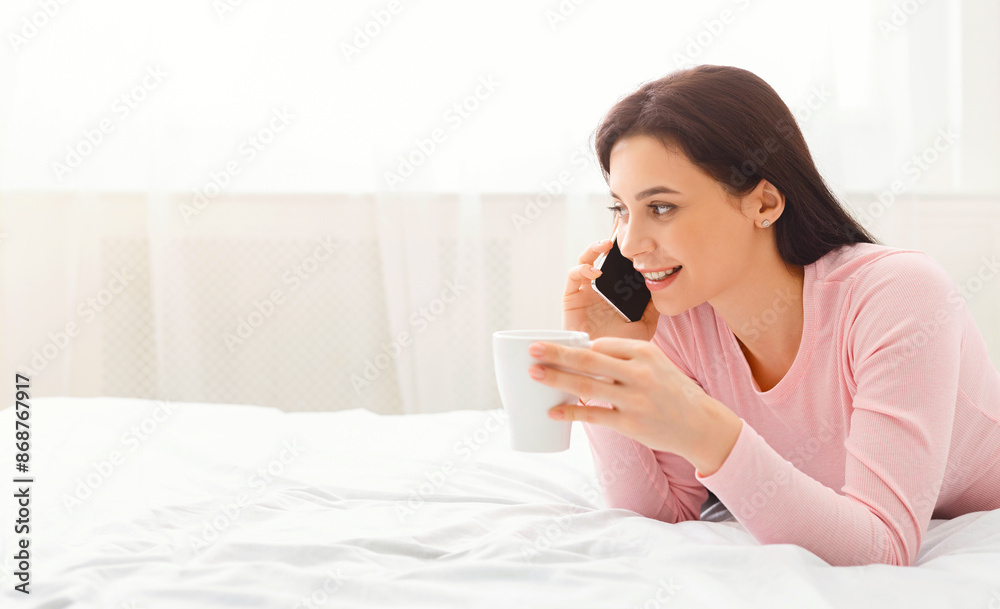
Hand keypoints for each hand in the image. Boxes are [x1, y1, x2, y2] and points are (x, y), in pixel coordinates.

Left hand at [527, 336, 741, 472]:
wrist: (701, 424)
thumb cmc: (671, 391)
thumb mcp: (655, 364)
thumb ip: (624, 358)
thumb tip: (584, 354)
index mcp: (644, 351)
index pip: (600, 344)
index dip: (573, 346)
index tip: (552, 346)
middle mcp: (638, 372)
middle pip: (588, 359)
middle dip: (556, 352)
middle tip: (532, 348)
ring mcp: (634, 399)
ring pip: (586, 385)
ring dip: (556, 378)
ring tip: (533, 373)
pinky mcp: (630, 423)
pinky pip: (593, 415)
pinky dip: (570, 412)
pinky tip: (552, 410)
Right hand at [562, 217, 659, 342]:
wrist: (603, 369)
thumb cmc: (621, 348)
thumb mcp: (646, 324)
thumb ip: (652, 304)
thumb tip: (663, 284)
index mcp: (616, 292)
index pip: (620, 264)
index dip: (625, 246)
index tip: (635, 228)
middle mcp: (599, 289)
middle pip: (602, 258)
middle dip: (610, 239)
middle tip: (620, 225)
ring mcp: (584, 293)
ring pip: (585, 262)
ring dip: (593, 249)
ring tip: (606, 244)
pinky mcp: (571, 299)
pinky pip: (573, 277)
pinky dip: (582, 269)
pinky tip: (595, 271)